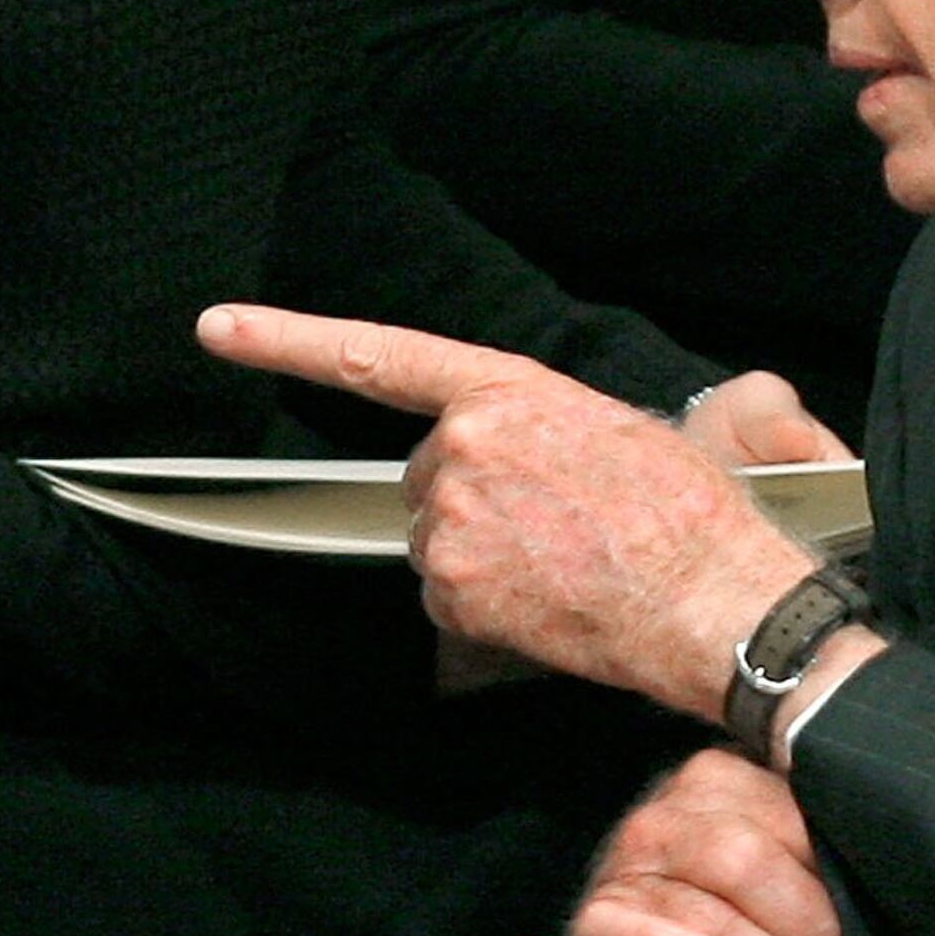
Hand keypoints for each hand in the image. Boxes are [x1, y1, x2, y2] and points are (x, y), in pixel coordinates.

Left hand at [197, 304, 818, 718]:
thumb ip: (533, 426)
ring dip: (484, 555)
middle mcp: (462, 447)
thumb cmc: (687, 514)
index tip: (218, 327)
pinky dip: (489, 608)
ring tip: (564, 562)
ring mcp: (449, 521)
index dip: (285, 339)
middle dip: (472, 498)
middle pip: (424, 475)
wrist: (716, 598)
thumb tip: (510, 452)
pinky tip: (550, 601)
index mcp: (504, 392)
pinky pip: (449, 600)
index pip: (376, 355)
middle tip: (554, 522)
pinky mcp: (452, 590)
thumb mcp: (614, 428)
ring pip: (436, 539)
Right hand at [573, 750, 867, 935]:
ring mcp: (624, 864)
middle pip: (744, 862)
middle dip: (809, 935)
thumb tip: (901, 876)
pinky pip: (621, 927)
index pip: (791, 824)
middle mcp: (666, 812)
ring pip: (702, 909)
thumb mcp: (783, 860)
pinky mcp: (595, 919)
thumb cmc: (745, 910)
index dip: (836, 891)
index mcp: (718, 780)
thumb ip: (823, 854)